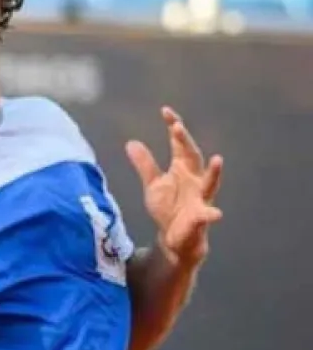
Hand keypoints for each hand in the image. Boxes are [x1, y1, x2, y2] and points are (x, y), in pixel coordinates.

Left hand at [126, 107, 223, 265]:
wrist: (175, 238)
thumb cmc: (168, 208)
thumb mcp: (153, 184)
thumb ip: (145, 164)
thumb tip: (131, 142)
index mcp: (183, 169)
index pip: (179, 144)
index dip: (174, 128)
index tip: (166, 111)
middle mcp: (195, 180)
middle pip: (192, 156)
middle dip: (185, 142)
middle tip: (177, 126)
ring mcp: (200, 198)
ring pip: (210, 183)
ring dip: (215, 172)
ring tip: (219, 159)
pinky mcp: (200, 218)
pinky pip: (207, 215)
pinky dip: (211, 214)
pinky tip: (216, 214)